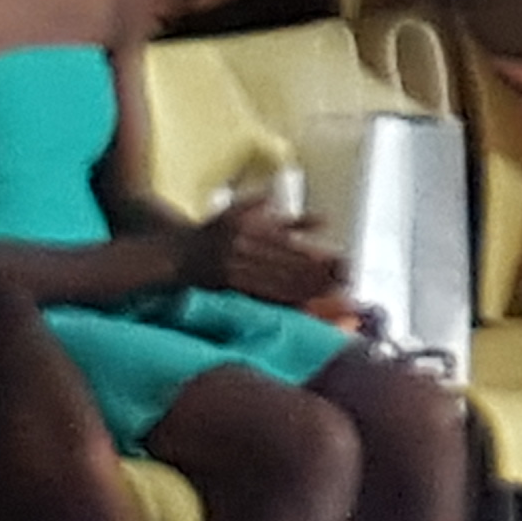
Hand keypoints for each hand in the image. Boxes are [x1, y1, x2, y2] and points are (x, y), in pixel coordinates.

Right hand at [190, 202, 353, 311]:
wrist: (178, 252)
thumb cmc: (219, 230)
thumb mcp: (251, 214)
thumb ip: (287, 219)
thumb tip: (326, 219)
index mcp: (250, 228)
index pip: (291, 245)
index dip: (316, 256)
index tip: (339, 261)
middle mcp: (242, 247)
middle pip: (287, 264)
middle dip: (316, 275)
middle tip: (344, 281)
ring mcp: (234, 269)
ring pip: (277, 282)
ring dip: (306, 290)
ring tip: (331, 295)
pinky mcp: (228, 289)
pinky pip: (262, 297)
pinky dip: (284, 302)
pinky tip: (304, 306)